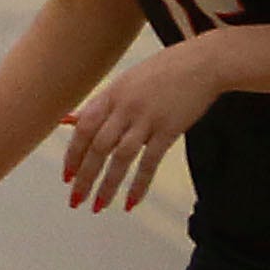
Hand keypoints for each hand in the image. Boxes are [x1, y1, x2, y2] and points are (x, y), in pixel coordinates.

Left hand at [60, 42, 218, 211]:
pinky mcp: (170, 129)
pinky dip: (139, 184)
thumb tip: (72, 120)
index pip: (83, 128)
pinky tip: (131, 202)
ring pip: (120, 157)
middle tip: (75, 199)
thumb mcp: (126, 82)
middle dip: (84, 176)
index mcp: (110, 94)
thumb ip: (102, 104)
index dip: (73, 154)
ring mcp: (146, 119)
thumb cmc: (163, 72)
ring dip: (107, 185)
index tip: (66, 176)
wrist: (202, 62)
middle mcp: (124, 107)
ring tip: (98, 206)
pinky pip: (150, 162)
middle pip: (97, 146)